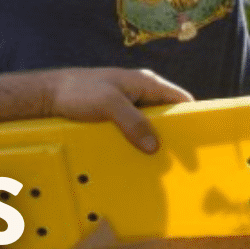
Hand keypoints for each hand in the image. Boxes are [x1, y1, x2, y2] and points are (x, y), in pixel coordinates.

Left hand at [42, 67, 192, 154]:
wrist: (50, 93)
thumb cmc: (79, 91)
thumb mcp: (108, 105)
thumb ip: (132, 122)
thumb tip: (155, 147)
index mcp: (145, 82)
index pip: (180, 99)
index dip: (192, 118)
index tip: (199, 144)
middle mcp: (141, 91)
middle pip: (167, 114)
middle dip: (174, 134)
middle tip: (182, 162)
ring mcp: (129, 103)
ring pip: (151, 124)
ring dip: (155, 141)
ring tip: (162, 166)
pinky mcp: (117, 115)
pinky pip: (136, 129)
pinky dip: (140, 142)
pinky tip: (139, 159)